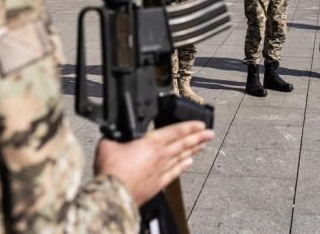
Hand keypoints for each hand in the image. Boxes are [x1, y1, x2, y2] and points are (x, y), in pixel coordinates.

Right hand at [93, 121, 212, 205]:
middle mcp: (160, 156)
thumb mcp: (108, 144)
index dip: (190, 126)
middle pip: (184, 144)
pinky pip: (175, 173)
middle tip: (210, 133)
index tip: (201, 124)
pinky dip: (183, 167)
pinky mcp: (158, 184)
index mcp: (151, 143)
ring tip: (203, 145)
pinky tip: (189, 164)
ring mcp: (161, 171)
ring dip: (194, 150)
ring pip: (182, 157)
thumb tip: (111, 132)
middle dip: (199, 137)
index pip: (175, 131)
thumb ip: (114, 135)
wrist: (113, 195)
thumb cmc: (111, 171)